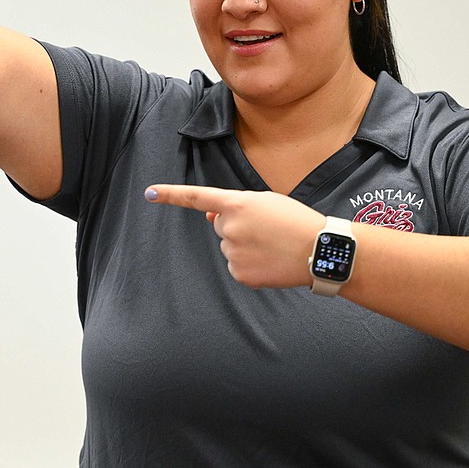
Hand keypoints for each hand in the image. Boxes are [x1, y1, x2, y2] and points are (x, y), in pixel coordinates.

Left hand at [145, 184, 324, 288]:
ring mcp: (233, 252)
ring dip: (244, 245)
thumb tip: (208, 214)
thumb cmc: (295, 220)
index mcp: (237, 203)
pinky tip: (269, 261)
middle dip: (236, 226)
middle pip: (220, 225)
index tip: (149, 193)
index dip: (171, 195)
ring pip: (228, 246)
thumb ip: (234, 205)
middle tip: (265, 229)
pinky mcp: (239, 274)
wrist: (319, 250)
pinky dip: (249, 264)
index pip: (197, 197)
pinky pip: (236, 266)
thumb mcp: (266, 201)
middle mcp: (230, 227)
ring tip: (271, 244)